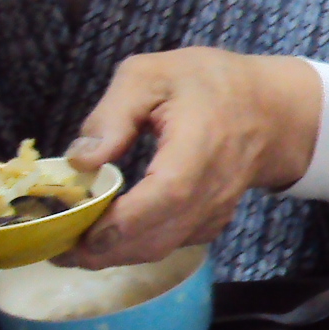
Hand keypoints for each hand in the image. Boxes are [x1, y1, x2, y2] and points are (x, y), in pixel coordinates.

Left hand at [65, 49, 321, 267]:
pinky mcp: (214, 220)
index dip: (122, 221)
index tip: (76, 231)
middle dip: (106, 250)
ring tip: (74, 248)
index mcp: (199, 146)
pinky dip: (139, 248)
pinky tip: (110, 238)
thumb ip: (112, 114)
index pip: (166, 195)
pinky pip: (175, 244)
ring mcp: (218, 209)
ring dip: (118, 255)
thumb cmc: (207, 83)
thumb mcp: (151, 75)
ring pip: (164, 247)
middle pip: (160, 235)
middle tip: (58, 249)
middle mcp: (214, 187)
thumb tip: (79, 161)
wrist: (270, 108)